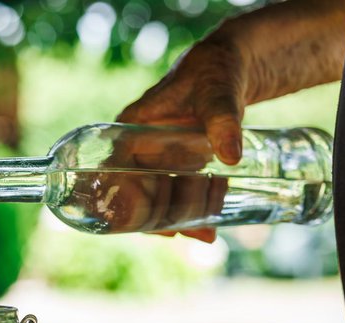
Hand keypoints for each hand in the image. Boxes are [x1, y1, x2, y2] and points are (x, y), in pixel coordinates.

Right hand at [115, 0, 344, 242]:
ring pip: (154, 199)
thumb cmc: (215, 71)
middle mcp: (135, 149)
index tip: (146, 224)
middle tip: (190, 234)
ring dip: (176, 220)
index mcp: (128, 130)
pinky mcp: (175, 166)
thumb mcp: (217, 94)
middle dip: (158, 220)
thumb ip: (223, 122)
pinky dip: (188, 213)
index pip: (111, 174)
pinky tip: (206, 228)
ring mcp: (155, 159)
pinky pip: (173, 195)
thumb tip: (231, 158)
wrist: (233, 66)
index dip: (121, 203)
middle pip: (134, 195)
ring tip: (206, 234)